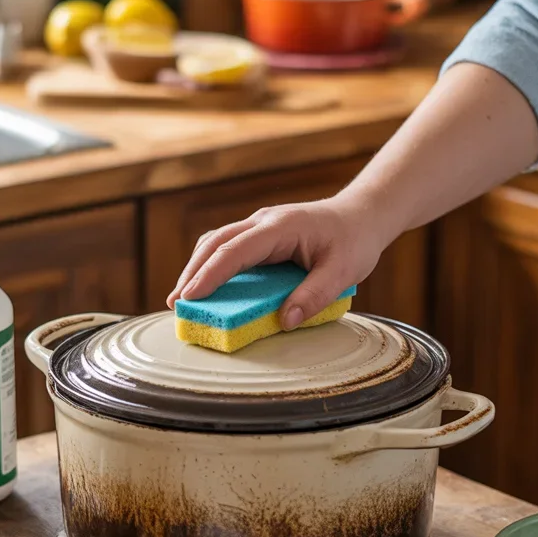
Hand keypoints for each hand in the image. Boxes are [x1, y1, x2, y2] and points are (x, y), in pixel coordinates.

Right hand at [166, 195, 388, 329]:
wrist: (361, 216)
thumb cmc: (354, 242)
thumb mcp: (342, 272)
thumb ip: (314, 296)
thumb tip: (285, 320)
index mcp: (280, 227)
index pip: (235, 250)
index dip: (209, 274)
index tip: (189, 297)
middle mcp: (263, 221)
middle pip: (215, 242)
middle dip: (192, 272)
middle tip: (176, 303)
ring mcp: (259, 225)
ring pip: (216, 241)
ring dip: (197, 267)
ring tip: (183, 298)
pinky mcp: (260, 234)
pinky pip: (227, 246)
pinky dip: (211, 264)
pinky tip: (205, 286)